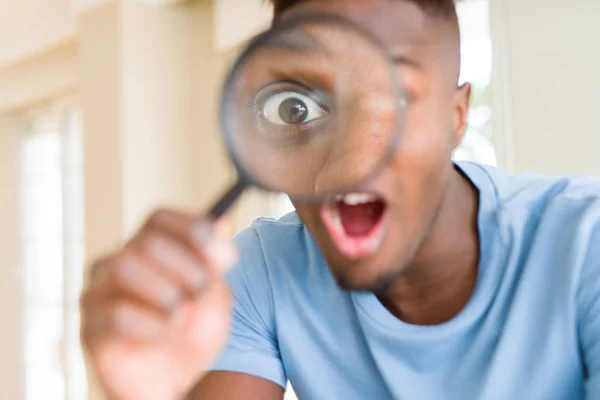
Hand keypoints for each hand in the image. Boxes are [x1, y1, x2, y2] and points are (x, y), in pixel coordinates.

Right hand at [80, 210, 236, 399]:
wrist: (174, 385)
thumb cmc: (191, 336)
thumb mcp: (215, 299)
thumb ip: (215, 265)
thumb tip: (223, 223)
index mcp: (147, 251)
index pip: (159, 219)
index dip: (191, 228)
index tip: (223, 253)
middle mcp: (117, 264)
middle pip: (147, 241)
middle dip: (186, 267)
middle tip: (201, 293)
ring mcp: (99, 295)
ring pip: (125, 266)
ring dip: (166, 292)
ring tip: (181, 315)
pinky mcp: (91, 329)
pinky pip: (117, 313)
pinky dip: (151, 324)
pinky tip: (162, 334)